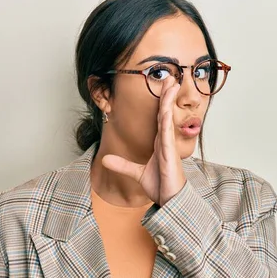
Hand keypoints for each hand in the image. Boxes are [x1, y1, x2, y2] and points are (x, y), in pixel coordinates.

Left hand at [101, 76, 186, 205]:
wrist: (170, 200)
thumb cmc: (161, 186)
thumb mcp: (136, 173)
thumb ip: (122, 165)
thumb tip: (105, 160)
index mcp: (161, 143)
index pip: (161, 117)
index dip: (162, 102)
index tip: (164, 87)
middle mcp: (166, 141)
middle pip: (166, 112)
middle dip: (168, 94)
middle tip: (170, 77)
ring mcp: (169, 145)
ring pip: (168, 117)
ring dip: (169, 100)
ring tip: (171, 83)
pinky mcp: (170, 153)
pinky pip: (167, 132)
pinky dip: (166, 119)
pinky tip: (165, 108)